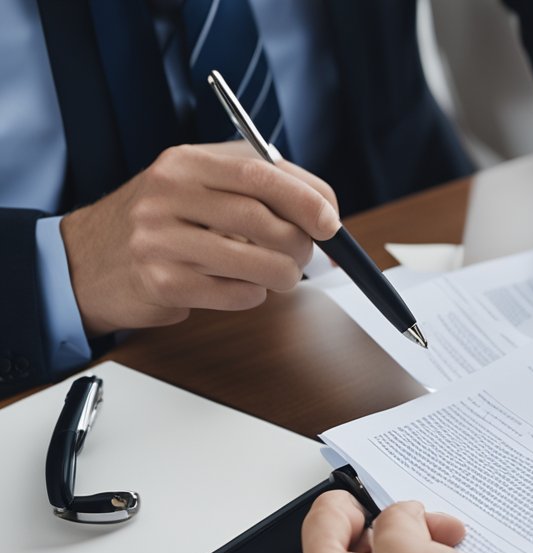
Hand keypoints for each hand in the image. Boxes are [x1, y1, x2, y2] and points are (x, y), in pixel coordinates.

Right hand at [60, 141, 340, 336]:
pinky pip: (233, 293)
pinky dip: (253, 295)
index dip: (307, 198)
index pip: (261, 172)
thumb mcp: (198, 186)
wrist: (87, 260)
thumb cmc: (161, 223)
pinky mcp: (161, 281)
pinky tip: (244, 288)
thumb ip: (255, 187)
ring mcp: (160, 239)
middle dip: (299, 244)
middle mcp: (169, 194)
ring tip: (282, 276)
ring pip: (254, 261)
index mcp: (186, 162)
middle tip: (306, 255)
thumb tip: (325, 211)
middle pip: (261, 219)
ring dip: (283, 275)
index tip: (330, 221)